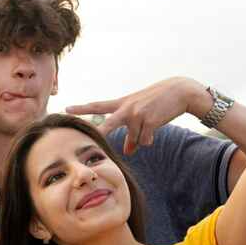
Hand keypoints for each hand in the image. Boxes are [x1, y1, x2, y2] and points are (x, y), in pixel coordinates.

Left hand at [67, 77, 208, 153]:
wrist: (179, 92)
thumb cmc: (158, 102)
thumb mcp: (141, 115)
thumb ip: (131, 134)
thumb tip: (127, 152)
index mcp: (122, 103)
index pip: (98, 106)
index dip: (82, 108)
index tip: (66, 108)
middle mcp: (127, 108)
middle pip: (108, 124)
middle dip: (96, 132)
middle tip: (84, 136)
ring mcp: (138, 114)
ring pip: (134, 139)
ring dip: (142, 138)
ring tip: (151, 123)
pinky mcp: (149, 121)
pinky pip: (145, 140)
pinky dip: (150, 138)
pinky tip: (156, 126)